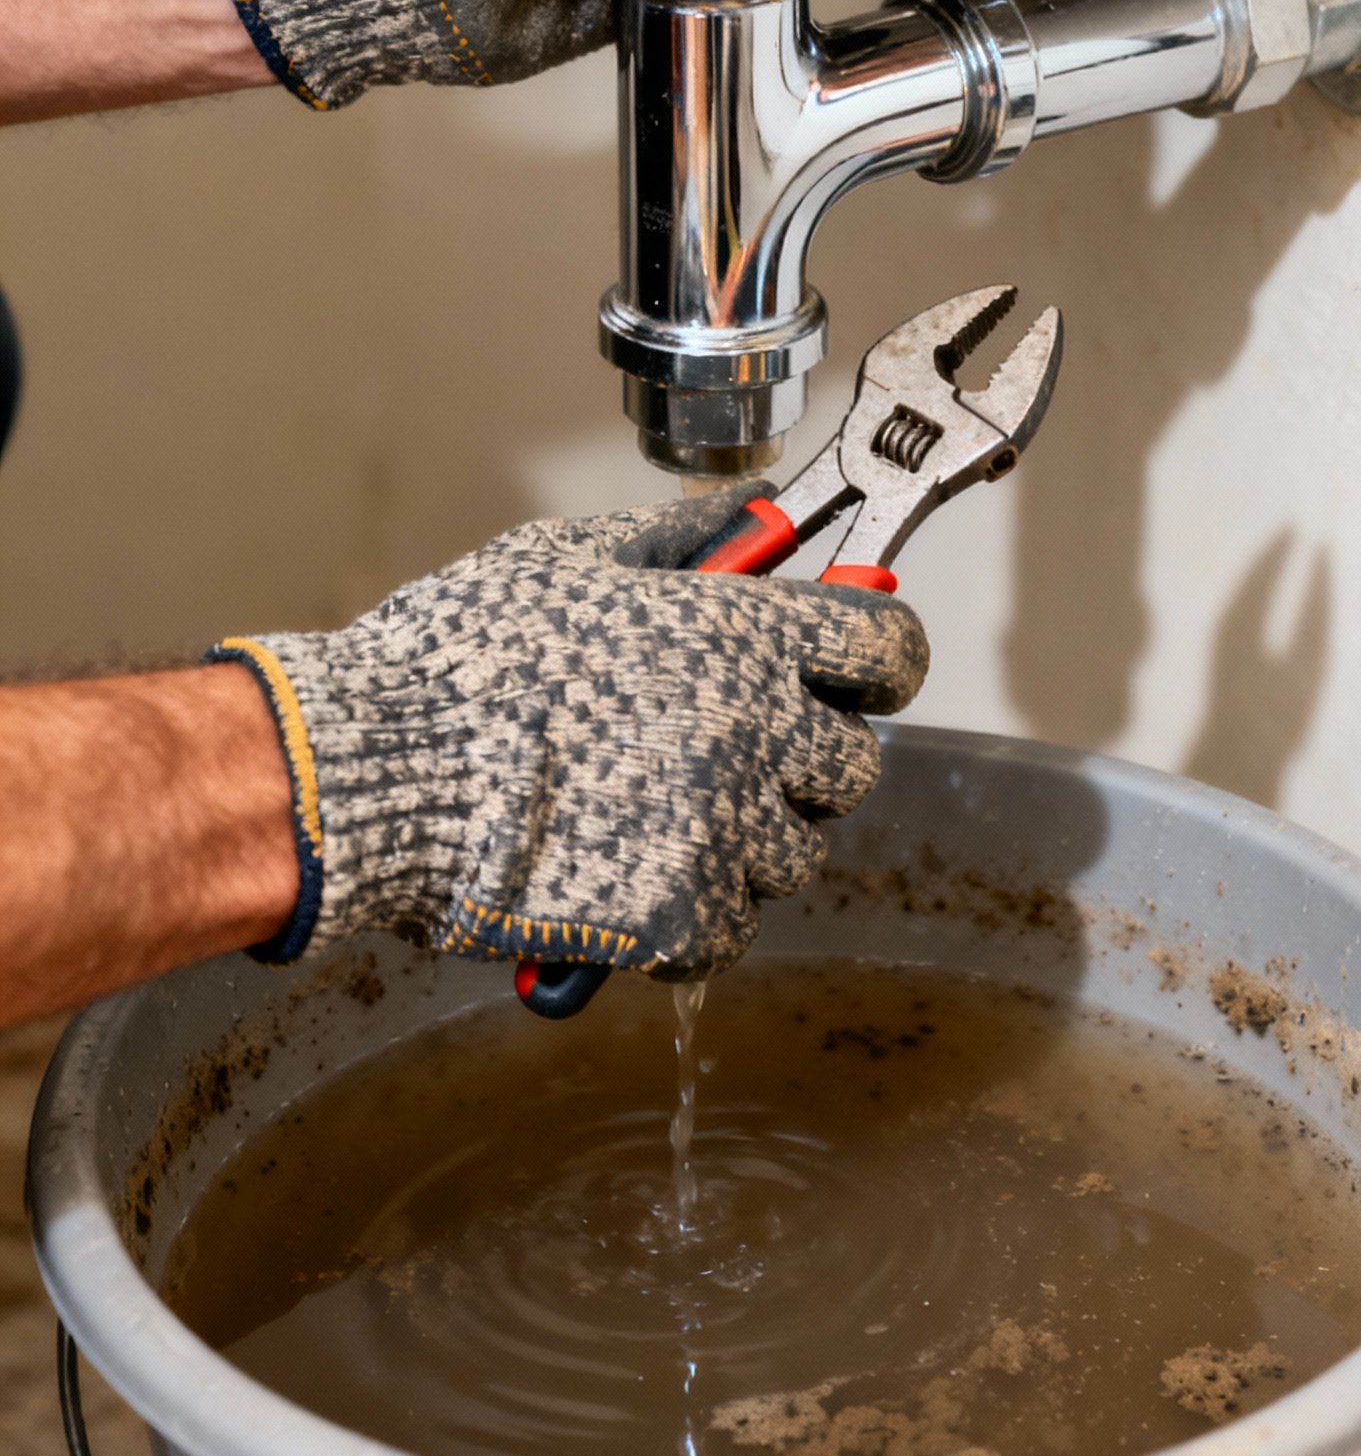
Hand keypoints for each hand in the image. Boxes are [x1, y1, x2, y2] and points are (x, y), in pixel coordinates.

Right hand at [207, 489, 927, 978]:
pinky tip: (626, 878)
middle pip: (853, 766)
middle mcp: (753, 731)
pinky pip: (728, 928)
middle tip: (728, 753)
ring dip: (743, 840)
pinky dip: (690, 916)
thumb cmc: (459, 658)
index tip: (862, 674)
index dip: (881, 662)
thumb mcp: (565, 559)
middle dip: (803, 761)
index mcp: (740, 635)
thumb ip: (670, 543)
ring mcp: (723, 830)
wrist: (377, 769)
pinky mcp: (679, 916)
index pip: (888, 648)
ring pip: (791, 853)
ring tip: (650, 816)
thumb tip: (739, 527)